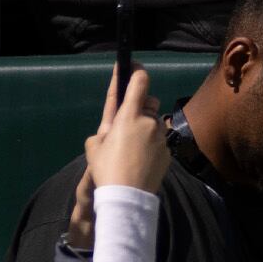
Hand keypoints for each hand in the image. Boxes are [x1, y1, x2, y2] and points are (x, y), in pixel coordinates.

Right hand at [85, 62, 170, 193]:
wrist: (127, 195)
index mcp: (129, 115)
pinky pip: (159, 141)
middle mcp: (149, 121)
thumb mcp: (94, 146)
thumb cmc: (106, 168)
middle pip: (149, 102)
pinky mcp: (168, 151)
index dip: (137, 71)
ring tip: (131, 146)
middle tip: (127, 120)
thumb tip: (110, 130)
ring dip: (145, 126)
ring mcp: (161, 137)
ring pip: (155, 123)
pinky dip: (151, 144)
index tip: (133, 66)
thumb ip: (104, 131)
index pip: (139, 82)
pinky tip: (140, 159)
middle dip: (140, 106)